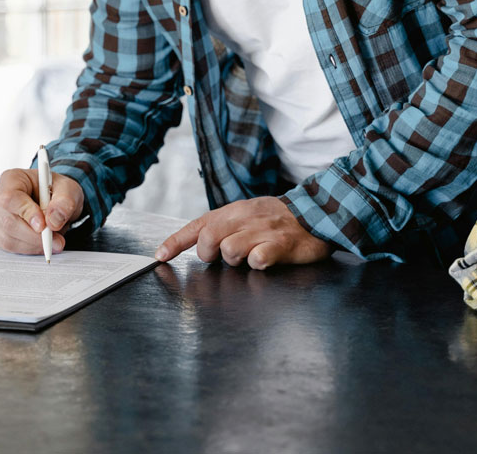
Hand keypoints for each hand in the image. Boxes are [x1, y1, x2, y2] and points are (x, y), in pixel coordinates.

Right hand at [0, 168, 84, 254]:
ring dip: (35, 244)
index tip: (43, 225)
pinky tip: (42, 241)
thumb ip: (64, 202)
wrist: (55, 201)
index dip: (26, 213)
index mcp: (12, 178)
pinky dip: (31, 248)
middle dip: (36, 236)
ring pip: (10, 238)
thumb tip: (53, 221)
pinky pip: (12, 247)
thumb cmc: (57, 190)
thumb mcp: (69, 190)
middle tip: (57, 239)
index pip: (10, 198)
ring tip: (53, 237)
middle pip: (9, 222)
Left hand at [155, 196, 331, 268]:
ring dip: (234, 260)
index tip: (160, 256)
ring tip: (248, 257)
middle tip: (220, 258)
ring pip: (229, 250)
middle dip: (208, 253)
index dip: (175, 241)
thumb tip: (198, 244)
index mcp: (233, 211)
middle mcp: (244, 218)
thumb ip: (222, 227)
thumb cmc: (275, 219)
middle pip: (208, 238)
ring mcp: (262, 231)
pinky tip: (265, 260)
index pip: (197, 225)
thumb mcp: (245, 215)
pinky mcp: (281, 244)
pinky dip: (256, 263)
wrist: (316, 213)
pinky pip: (257, 259)